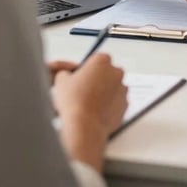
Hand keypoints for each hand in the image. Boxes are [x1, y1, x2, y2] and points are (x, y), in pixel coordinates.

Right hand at [53, 53, 127, 170]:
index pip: (95, 60)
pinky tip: (95, 112)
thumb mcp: (61, 80)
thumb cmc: (75, 103)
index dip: (86, 70)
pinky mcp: (125, 105)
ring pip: (112, 88)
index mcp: (102, 61)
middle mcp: (116, 72)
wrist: (85, 127)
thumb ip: (66, 72)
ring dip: (103, 93)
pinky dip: (108, 106)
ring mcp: (122, 89)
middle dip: (97, 80)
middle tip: (83, 91)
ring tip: (88, 104)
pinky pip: (116, 102)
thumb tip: (67, 75)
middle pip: (106, 73)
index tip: (80, 78)